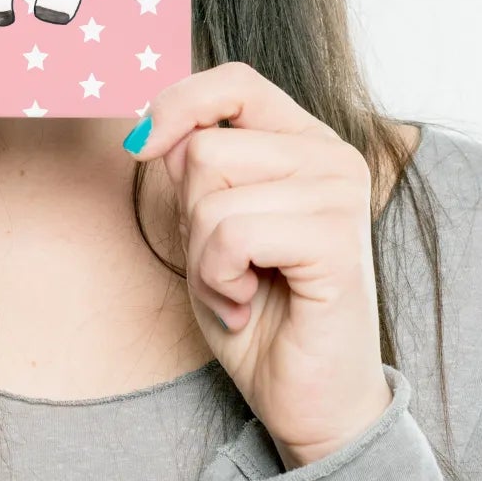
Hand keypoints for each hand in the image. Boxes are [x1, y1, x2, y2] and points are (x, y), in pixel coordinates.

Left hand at [131, 64, 391, 467]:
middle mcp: (331, 157)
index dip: (177, 105)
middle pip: (204, 147)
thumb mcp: (206, 225)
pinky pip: (232, 234)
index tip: (141, 147)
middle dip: (189, 216)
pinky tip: (249, 304)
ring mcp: (340, 196)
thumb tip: (154, 133)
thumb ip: (193, 169)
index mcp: (303, 141)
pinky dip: (219, 278)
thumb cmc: (256, 310)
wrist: (304, 397)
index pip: (234, 83)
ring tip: (240, 288)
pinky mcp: (338, 241)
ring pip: (211, 192)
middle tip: (225, 266)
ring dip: (202, 256)